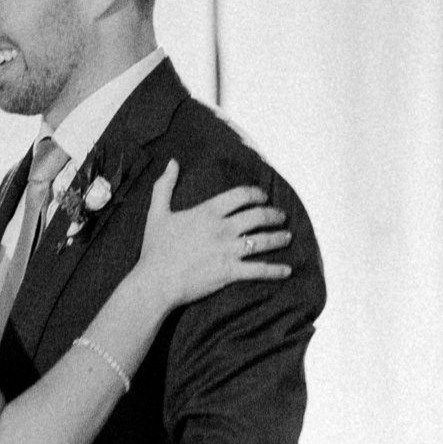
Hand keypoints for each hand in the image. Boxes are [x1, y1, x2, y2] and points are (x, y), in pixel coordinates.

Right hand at [131, 161, 290, 312]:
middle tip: (281, 216)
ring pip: (263, 241)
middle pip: (258, 216)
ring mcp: (228, 251)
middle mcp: (222, 229)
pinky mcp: (230, 272)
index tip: (263, 196)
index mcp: (207, 212)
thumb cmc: (155, 248)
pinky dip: (275, 270)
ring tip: (287, 236)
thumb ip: (165, 185)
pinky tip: (287, 270)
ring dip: (279, 238)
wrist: (155, 281)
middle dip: (273, 215)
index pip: (241, 195)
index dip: (256, 193)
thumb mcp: (157, 212)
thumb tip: (172, 162)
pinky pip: (259, 270)